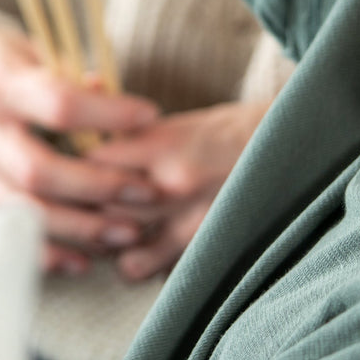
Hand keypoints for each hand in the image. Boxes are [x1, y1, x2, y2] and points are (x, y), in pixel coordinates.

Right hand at [0, 25, 160, 274]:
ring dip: (81, 228)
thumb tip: (110, 92)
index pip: (58, 104)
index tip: (149, 115)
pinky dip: (46, 251)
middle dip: (99, 187)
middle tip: (145, 192)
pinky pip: (4, 232)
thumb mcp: (28, 49)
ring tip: (126, 232)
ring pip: (24, 210)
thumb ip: (69, 74)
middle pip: (40, 171)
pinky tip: (84, 258)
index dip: (108, 114)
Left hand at [87, 100, 270, 279]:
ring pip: (117, 246)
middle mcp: (173, 184)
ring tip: (110, 227)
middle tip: (81, 202)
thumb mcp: (176, 120)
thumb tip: (87, 89)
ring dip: (107, 240)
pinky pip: (144, 271)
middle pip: (101, 207)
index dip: (76, 168)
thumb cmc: (226, 133)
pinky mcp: (200, 252)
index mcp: (165, 143)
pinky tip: (139, 248)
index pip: (95, 163)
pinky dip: (135, 264)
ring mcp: (188, 224)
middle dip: (85, 207)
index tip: (73, 168)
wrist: (286, 152)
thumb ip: (128, 128)